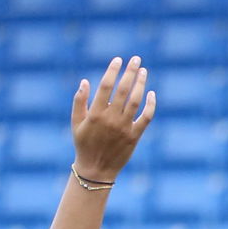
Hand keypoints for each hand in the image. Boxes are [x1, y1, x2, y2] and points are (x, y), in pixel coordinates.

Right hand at [71, 56, 155, 183]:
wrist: (96, 169)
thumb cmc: (84, 144)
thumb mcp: (76, 122)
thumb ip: (79, 101)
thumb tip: (85, 81)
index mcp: (95, 113)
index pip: (105, 86)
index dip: (113, 71)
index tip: (118, 59)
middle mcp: (110, 119)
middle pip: (123, 90)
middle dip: (130, 72)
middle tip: (136, 59)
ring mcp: (124, 128)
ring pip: (135, 101)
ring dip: (140, 84)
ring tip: (143, 71)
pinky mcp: (134, 136)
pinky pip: (146, 118)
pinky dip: (150, 105)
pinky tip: (152, 94)